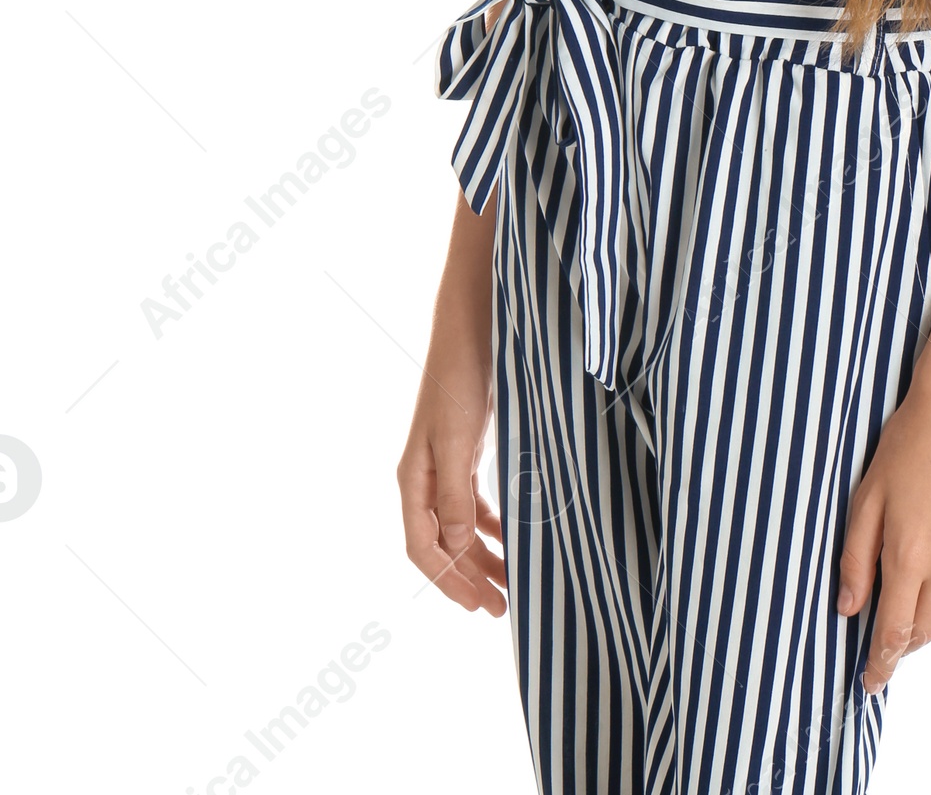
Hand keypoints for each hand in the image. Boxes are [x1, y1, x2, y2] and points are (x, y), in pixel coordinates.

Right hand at [397, 341, 507, 616]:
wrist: (472, 329)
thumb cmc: (460, 380)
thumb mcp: (457, 441)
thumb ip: (453, 496)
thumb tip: (454, 549)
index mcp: (414, 480)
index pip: (424, 548)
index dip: (448, 581)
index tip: (478, 607)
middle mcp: (425, 478)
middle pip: (442, 544)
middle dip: (469, 577)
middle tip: (501, 607)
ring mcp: (445, 464)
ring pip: (459, 526)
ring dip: (481, 555)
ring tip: (509, 581)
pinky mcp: (466, 450)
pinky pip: (472, 502)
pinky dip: (489, 524)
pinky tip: (508, 537)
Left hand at [836, 337, 930, 694]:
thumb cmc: (906, 445)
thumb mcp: (865, 499)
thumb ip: (856, 559)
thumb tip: (849, 609)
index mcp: (909, 555)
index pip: (894, 633)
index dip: (880, 665)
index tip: (870, 683)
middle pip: (925, 631)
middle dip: (902, 644)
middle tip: (885, 638)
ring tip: (915, 616)